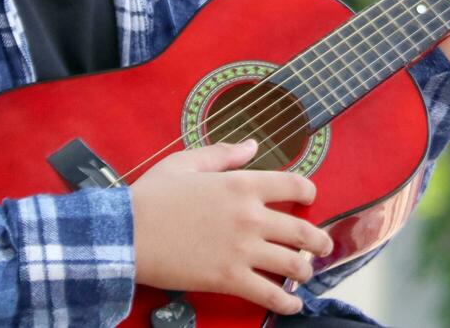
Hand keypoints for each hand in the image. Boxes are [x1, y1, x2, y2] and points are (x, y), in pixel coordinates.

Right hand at [129, 139, 334, 314]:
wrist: (126, 233)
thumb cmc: (152, 196)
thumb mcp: (187, 162)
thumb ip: (224, 153)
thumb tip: (253, 145)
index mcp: (242, 184)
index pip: (292, 184)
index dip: (307, 191)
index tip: (310, 198)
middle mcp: (251, 216)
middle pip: (302, 231)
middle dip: (319, 241)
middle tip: (323, 246)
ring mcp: (243, 250)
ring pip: (293, 264)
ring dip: (306, 271)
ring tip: (306, 274)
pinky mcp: (230, 279)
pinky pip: (270, 295)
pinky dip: (287, 302)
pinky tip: (294, 304)